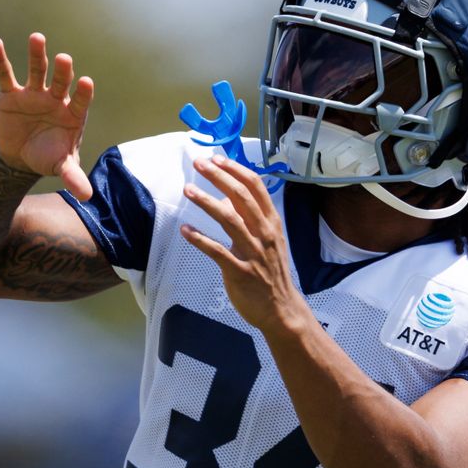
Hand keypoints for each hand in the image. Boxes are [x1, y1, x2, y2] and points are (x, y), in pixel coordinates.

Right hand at [0, 32, 94, 198]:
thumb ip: (72, 177)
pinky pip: (6, 74)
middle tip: (64, 59)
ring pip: (38, 71)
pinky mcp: (11, 94)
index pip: (80, 100)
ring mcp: (34, 94)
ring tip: (37, 38)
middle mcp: (55, 99)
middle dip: (63, 71)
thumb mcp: (60, 168)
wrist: (21, 157)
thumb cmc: (48, 158)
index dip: (82, 92)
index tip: (86, 82)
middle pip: (61, 81)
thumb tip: (88, 197)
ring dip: (37, 55)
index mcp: (72, 114)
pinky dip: (0, 59)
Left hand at [181, 155, 310, 332]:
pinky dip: (199, 239)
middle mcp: (264, 233)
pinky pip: (217, 251)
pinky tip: (185, 230)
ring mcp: (252, 252)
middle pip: (241, 196)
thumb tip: (228, 196)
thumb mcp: (267, 241)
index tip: (217, 158)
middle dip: (218, 177)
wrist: (281, 309)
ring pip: (228, 219)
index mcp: (272, 223)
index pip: (255, 188)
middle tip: (199, 163)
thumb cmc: (272, 273)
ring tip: (188, 190)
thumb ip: (249, 218)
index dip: (235, 170)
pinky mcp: (239, 271)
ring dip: (206, 202)